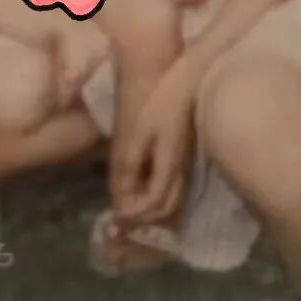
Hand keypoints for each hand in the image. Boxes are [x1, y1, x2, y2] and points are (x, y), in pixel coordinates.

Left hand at [109, 57, 197, 226]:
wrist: (187, 80)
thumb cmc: (160, 101)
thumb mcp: (140, 132)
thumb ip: (130, 166)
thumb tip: (121, 199)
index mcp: (169, 166)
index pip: (153, 204)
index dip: (133, 215)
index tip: (114, 217)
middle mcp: (181, 171)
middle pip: (166, 210)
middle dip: (143, 220)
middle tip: (120, 220)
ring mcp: (185, 164)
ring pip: (173, 201)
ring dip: (151, 211)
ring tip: (129, 208)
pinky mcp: (184, 156)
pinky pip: (174, 188)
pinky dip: (158, 197)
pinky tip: (143, 189)